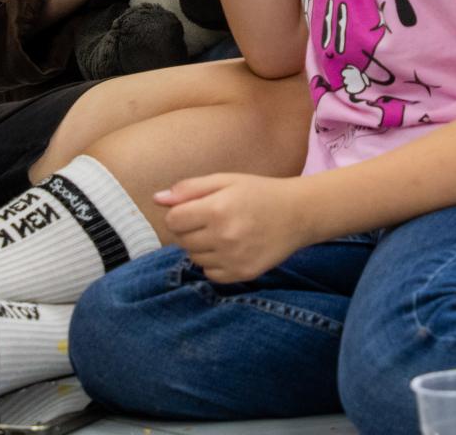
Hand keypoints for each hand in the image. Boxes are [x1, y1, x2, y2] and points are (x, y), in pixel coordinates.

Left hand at [159, 173, 311, 283]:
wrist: (298, 214)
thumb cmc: (258, 192)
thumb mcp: (225, 180)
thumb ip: (189, 189)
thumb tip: (157, 199)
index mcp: (217, 209)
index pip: (173, 221)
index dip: (180, 214)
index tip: (195, 209)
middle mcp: (224, 237)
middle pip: (182, 241)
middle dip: (190, 230)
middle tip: (211, 220)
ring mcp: (234, 259)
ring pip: (195, 258)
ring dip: (201, 247)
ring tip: (223, 233)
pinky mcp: (243, 274)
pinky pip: (211, 274)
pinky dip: (214, 263)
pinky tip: (231, 248)